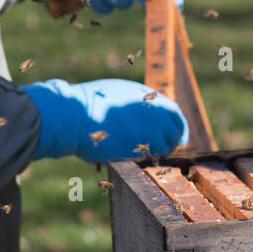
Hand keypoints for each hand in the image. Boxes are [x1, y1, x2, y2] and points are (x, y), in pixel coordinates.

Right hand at [22, 79, 187, 162]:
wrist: (75, 113)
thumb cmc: (89, 102)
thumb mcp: (119, 92)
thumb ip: (136, 101)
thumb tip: (145, 111)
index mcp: (150, 96)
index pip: (175, 114)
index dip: (177, 126)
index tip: (176, 134)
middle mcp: (155, 112)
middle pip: (175, 131)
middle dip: (172, 140)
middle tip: (167, 149)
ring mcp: (149, 130)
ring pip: (165, 146)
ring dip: (159, 151)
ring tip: (146, 153)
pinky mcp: (139, 147)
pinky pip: (149, 156)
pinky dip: (145, 158)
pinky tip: (134, 157)